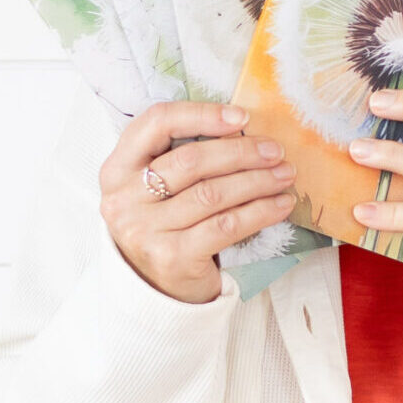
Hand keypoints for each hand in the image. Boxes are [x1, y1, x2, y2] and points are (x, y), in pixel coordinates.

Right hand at [98, 100, 296, 303]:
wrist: (153, 288)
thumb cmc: (163, 221)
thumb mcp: (155, 184)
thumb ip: (181, 153)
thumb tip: (243, 125)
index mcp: (118, 168)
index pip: (157, 122)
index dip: (202, 114)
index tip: (242, 116)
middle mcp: (124, 199)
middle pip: (191, 160)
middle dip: (241, 151)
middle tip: (276, 151)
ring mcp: (145, 231)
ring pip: (212, 193)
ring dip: (258, 181)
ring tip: (285, 175)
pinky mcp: (172, 258)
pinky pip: (226, 226)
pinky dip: (260, 212)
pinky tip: (281, 204)